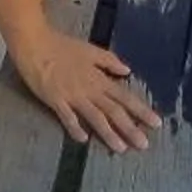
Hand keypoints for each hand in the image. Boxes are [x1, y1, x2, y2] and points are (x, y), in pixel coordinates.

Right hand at [17, 31, 159, 151]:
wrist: (34, 42)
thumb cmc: (61, 45)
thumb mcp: (89, 50)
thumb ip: (109, 61)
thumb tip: (127, 70)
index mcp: (99, 77)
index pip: (124, 96)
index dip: (140, 110)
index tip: (156, 123)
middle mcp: (89, 89)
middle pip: (113, 111)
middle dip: (130, 128)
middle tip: (144, 145)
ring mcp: (72, 95)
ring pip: (95, 117)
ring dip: (109, 133)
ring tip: (121, 148)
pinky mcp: (55, 99)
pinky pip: (67, 117)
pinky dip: (75, 127)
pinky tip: (83, 140)